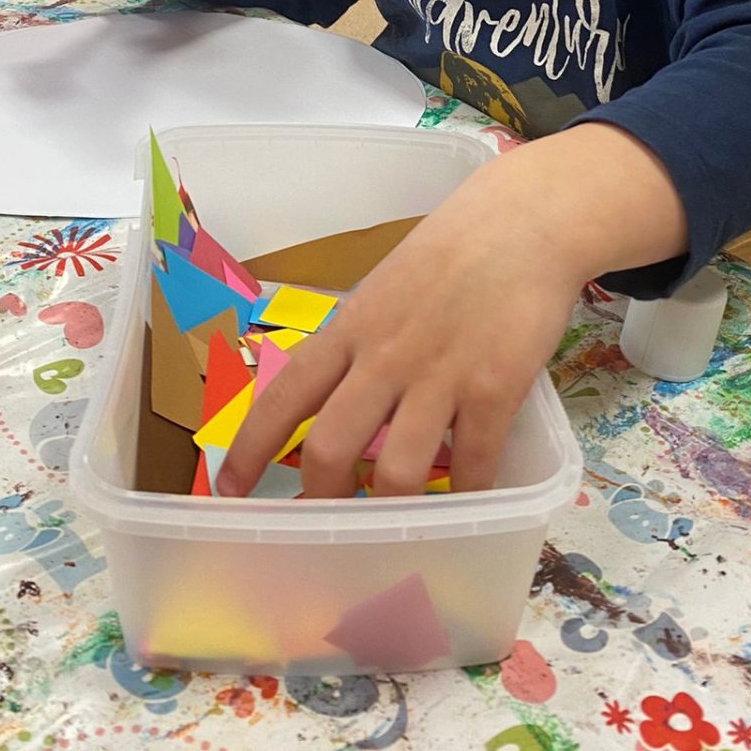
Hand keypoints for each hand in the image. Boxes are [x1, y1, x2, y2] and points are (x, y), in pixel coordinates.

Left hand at [218, 125, 685, 498]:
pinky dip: (466, 494)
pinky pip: (473, 464)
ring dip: (393, 511)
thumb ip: (359, 345)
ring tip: (397, 525)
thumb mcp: (383, 290)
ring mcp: (439, 375)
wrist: (522, 222)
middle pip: (331, 448)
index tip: (228, 490)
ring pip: (397, 471)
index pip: (284, 396)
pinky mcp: (494, 388)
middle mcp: (383, 357)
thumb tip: (335, 400)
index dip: (250, 450)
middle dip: (320, 500)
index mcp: (349, 329)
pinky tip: (467, 498)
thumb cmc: (451, 254)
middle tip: (323, 528)